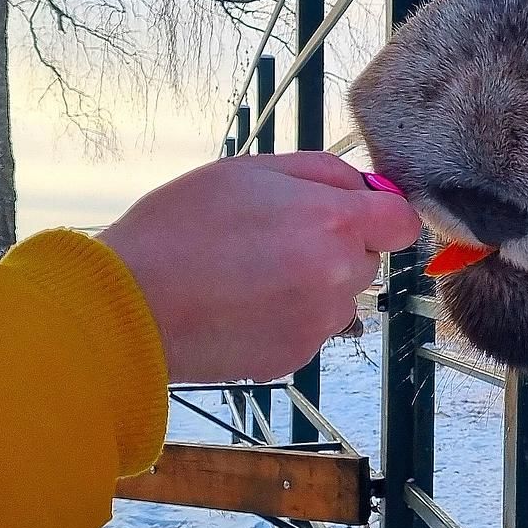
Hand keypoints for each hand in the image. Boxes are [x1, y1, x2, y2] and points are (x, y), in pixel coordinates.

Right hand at [99, 152, 422, 382]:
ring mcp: (318, 323)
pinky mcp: (295, 357)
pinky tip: (240, 305)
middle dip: (335, 247)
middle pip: (367, 259)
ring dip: (311, 285)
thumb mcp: (249, 171)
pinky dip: (286, 317)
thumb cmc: (178, 228)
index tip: (350, 213)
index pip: (401, 222)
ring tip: (248, 274)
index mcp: (333, 222)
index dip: (378, 214)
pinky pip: (309, 329)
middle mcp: (336, 276)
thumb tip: (368, 186)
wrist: (126, 306)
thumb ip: (322, 173)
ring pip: (338, 297)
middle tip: (272, 239)